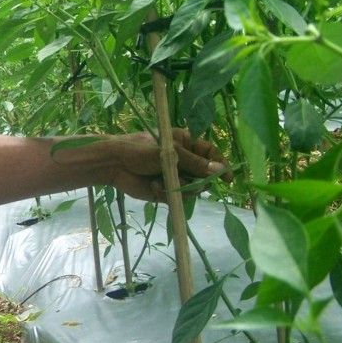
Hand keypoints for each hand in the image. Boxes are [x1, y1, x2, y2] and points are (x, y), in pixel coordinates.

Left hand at [110, 129, 231, 202]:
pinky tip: (153, 187)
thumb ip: (193, 163)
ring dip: (179, 188)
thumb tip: (218, 170)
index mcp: (186, 144)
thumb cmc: (139, 150)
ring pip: (192, 190)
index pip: (211, 154)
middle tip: (186, 180)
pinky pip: (177, 198)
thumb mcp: (169, 153)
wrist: (113, 165)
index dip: (221, 165)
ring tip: (161, 182)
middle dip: (197, 180)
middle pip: (204, 175)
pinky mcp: (166, 191)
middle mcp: (183, 161)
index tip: (227, 179)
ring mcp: (175, 177)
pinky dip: (167, 194)